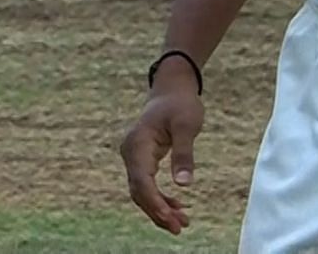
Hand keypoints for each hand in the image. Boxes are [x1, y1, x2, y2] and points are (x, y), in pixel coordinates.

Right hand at [120, 59, 205, 234]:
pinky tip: (177, 207)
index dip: (155, 203)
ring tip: (182, 223)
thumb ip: (184, 154)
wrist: (172, 89)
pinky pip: (147, 185)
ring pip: (141, 191)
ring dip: (159, 208)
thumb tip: (184, 184)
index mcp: (138, 143)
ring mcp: (134, 157)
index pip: (142, 181)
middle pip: (139, 191)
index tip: (172, 219)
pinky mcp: (141, 161)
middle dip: (158, 211)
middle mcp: (131, 152)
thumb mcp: (187, 125)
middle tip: (180, 228)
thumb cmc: (181, 104)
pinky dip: (160, 198)